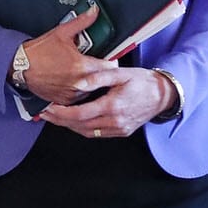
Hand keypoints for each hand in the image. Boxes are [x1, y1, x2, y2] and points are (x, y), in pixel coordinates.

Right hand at [19, 6, 120, 105]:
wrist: (20, 66)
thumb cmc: (39, 51)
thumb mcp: (61, 33)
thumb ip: (82, 22)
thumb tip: (94, 11)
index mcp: (82, 66)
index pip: (111, 68)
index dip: (110, 61)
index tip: (107, 58)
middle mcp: (79, 83)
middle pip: (102, 80)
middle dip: (100, 72)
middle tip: (92, 63)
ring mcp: (72, 94)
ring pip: (92, 89)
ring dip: (90, 82)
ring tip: (80, 72)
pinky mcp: (65, 101)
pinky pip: (79, 97)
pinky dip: (78, 90)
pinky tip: (71, 80)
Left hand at [38, 68, 174, 138]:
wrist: (163, 95)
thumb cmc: (142, 81)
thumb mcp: (120, 73)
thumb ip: (98, 77)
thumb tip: (78, 83)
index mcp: (112, 106)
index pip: (79, 114)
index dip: (61, 113)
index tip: (48, 108)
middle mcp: (115, 121)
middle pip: (80, 126)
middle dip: (60, 121)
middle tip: (44, 114)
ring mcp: (119, 129)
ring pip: (87, 132)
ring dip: (69, 126)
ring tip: (55, 117)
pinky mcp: (122, 132)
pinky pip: (97, 134)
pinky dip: (82, 128)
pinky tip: (74, 120)